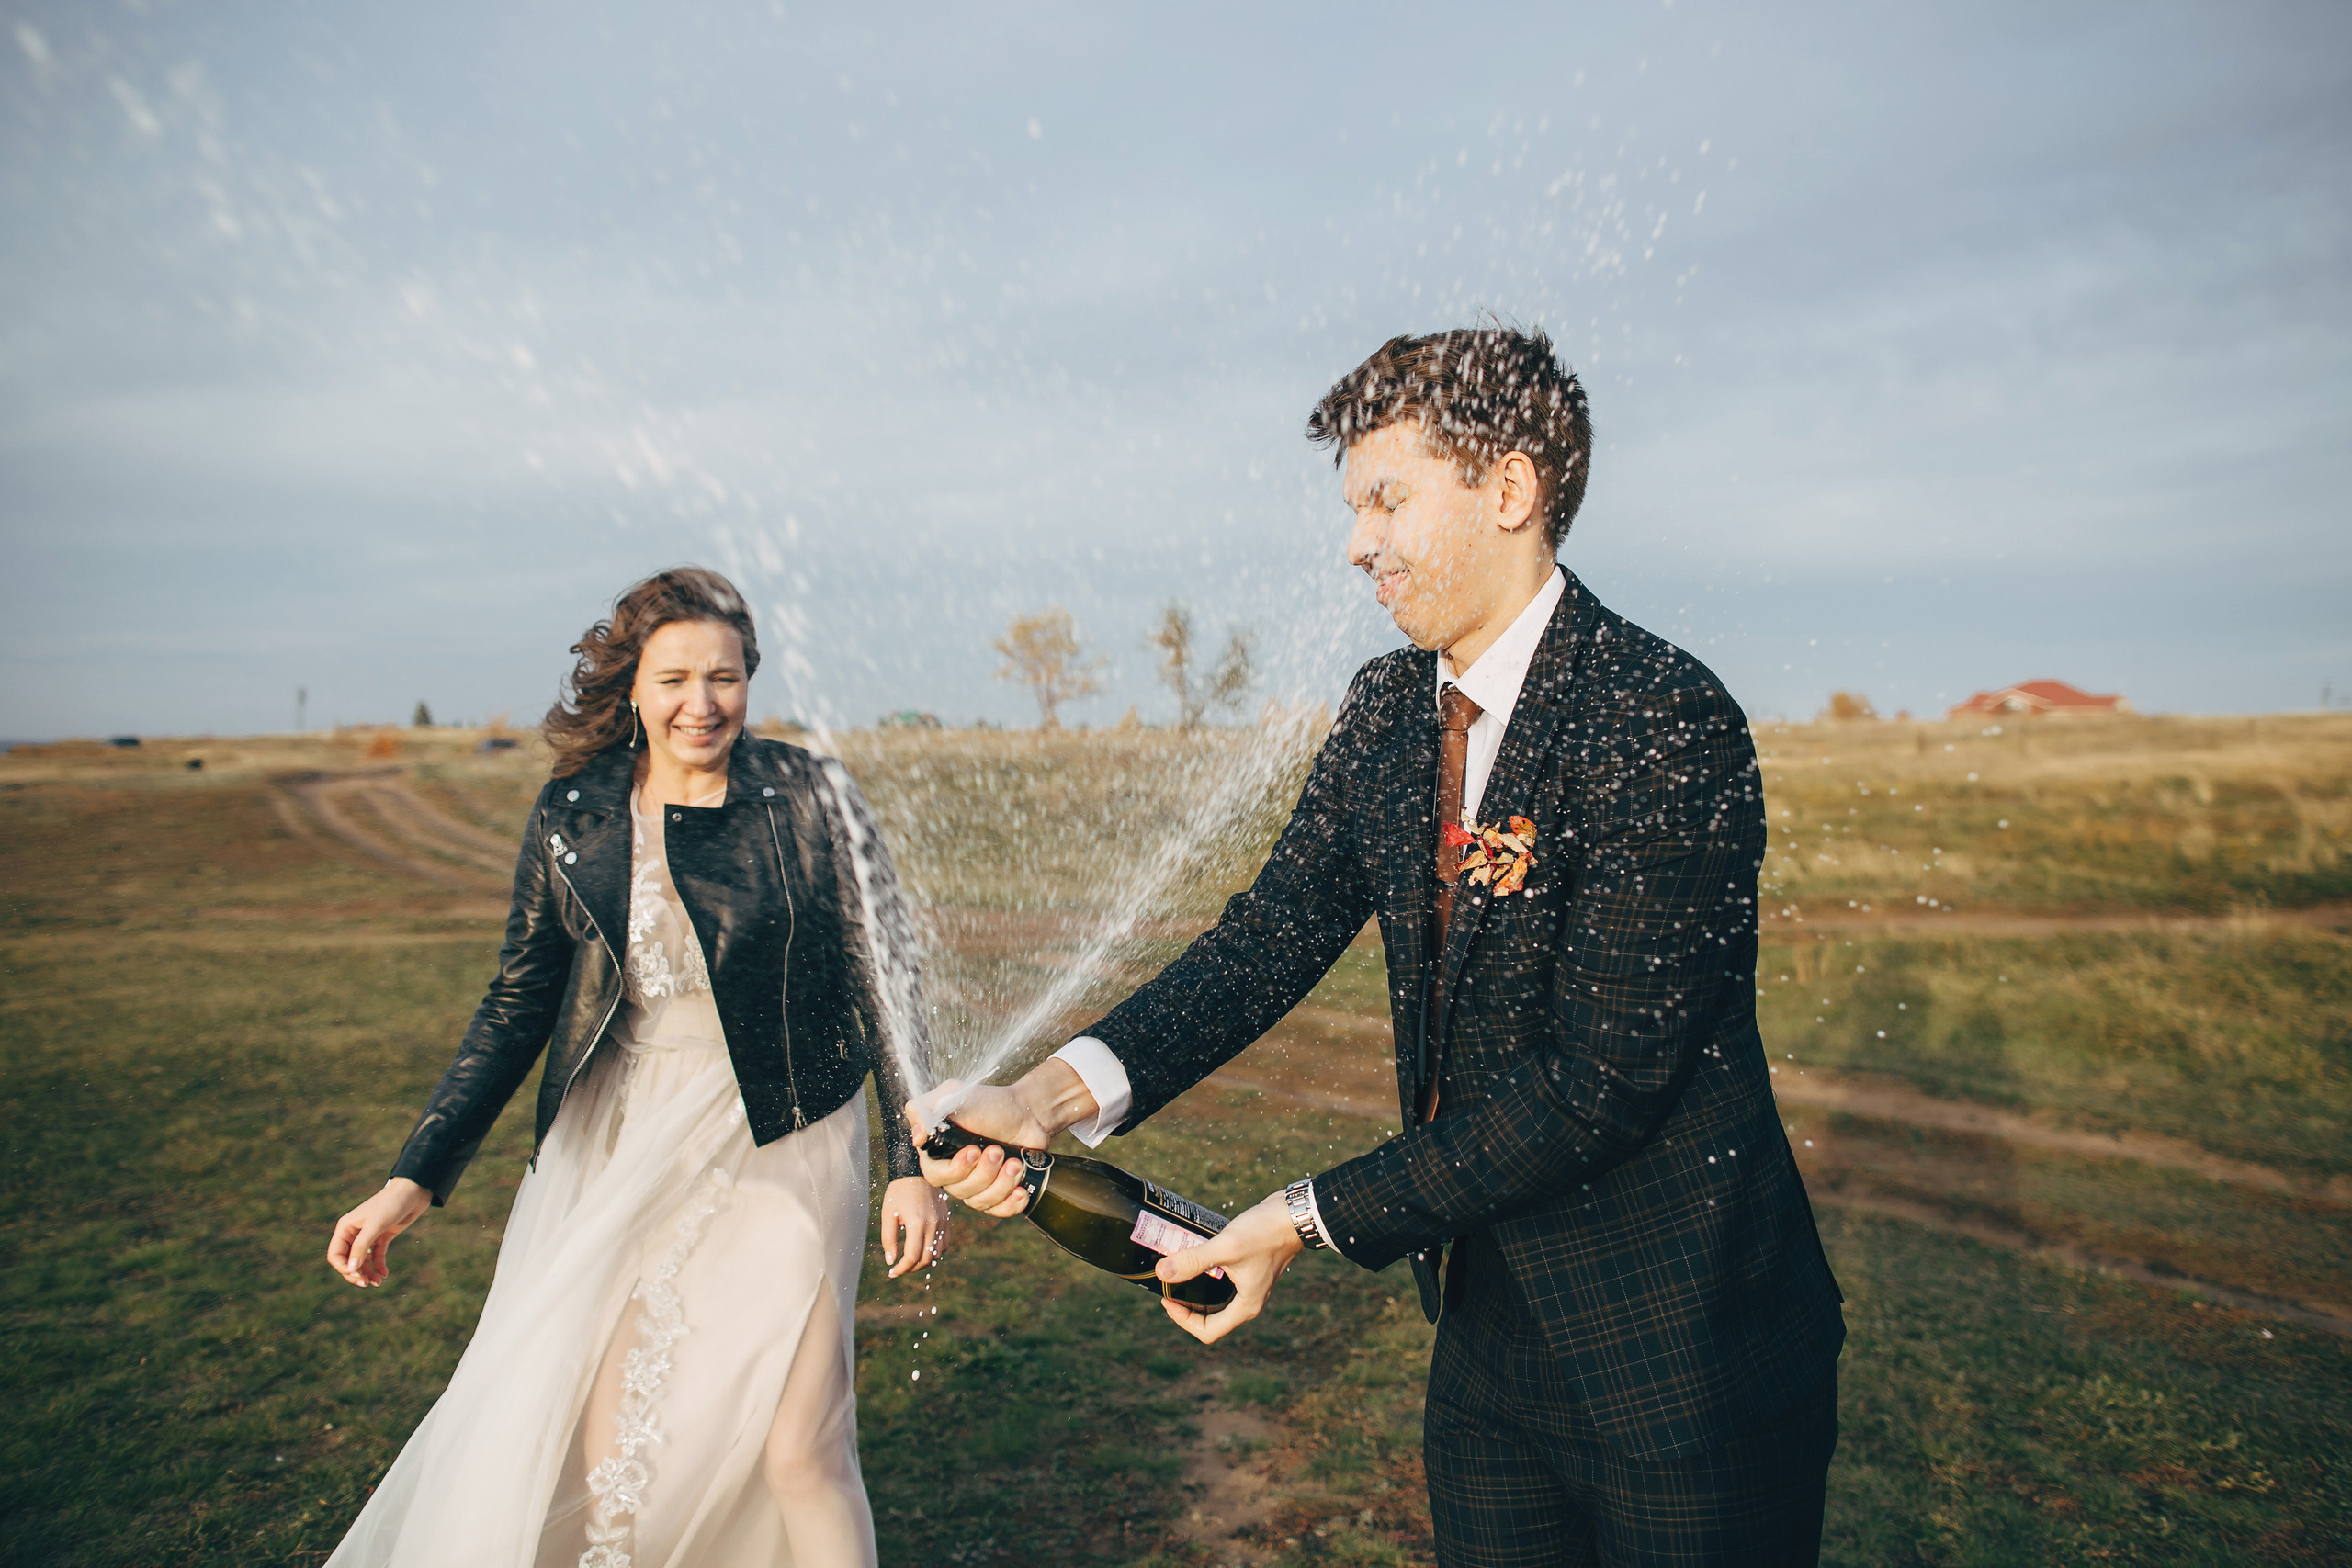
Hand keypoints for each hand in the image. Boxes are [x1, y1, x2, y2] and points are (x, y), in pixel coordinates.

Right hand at [327, 1178, 432, 1287]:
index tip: (357, 1276)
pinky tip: (384, 1274)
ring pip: (362, 1260)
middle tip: (367, 1283)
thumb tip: (351, 1269)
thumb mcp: (375, 1226)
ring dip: (367, 1273)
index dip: (343, 1268)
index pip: (335, 1255)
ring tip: (378, 1283)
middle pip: (348, 1260)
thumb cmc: (391, 1205)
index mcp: (345, 1228)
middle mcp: (354, 1233)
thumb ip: (361, 1247)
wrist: (413, 1192)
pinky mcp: (382, 1237)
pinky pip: (376, 1256)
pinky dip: (378, 1266)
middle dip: (355, 1274)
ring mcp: (368, 1235)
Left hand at [879, 1176, 949, 1277]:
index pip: (912, 1257)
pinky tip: (923, 1251)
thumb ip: (888, 1239)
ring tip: (910, 1262)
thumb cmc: (898, 1192)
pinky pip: (945, 1244)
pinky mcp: (946, 1220)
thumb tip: (891, 1261)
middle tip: (899, 1269)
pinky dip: (935, 1253)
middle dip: (911, 1269)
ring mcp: (942, 1223)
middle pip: (925, 1259)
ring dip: (923, 1262)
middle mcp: (932, 1224)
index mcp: (916, 1223)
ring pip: (937, 1254)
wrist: (916, 1171)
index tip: (892, 1272)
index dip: (901, 1269)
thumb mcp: (888, 1214)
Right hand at [906, 1062, 1097, 1219]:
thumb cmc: (990, 1103)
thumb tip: (917, 1137)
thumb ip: (928, 1109)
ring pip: (980, 1201)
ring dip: (1001, 1184)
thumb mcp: (954, 1096)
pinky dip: (1011, 1204)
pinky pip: (999, 1210)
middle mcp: (956, 1173)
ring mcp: (979, 1185)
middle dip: (983, 1173)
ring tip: (1015, 1164)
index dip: (954, 1170)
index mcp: (941, 1152)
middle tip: (998, 1151)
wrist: (1027, 1112)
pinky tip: (1021, 1191)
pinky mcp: (1000, 1193)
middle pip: (960, 1190)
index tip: (973, 1151)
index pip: (935, 1175)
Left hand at [1154, 1191, 1304, 1344]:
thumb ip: (1194, 1260)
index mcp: (1245, 1307)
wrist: (1293, 1214)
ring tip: (1177, 1271)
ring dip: (1194, 1290)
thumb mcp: (1226, 1247)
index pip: (1208, 1332)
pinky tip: (1194, 1257)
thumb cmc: (1265, 1233)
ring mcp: (1248, 1286)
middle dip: (1186, 1305)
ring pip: (1214, 1300)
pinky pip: (1221, 1282)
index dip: (1183, 1320)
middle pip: (1209, 1318)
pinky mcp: (1247, 1269)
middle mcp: (1248, 1301)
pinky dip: (1205, 1275)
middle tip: (1168, 1285)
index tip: (1167, 1298)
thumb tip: (1162, 1273)